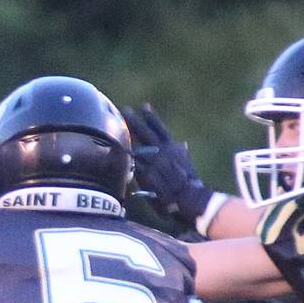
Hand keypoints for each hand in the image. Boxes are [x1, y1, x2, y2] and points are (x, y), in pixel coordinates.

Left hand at [122, 103, 215, 229]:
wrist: (188, 197)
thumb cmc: (189, 183)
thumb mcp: (187, 163)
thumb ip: (181, 153)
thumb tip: (183, 144)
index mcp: (173, 147)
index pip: (161, 128)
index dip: (152, 117)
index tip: (144, 106)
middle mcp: (163, 152)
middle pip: (146, 133)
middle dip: (135, 120)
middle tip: (125, 109)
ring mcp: (154, 163)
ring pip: (136, 146)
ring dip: (126, 137)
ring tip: (115, 127)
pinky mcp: (146, 174)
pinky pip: (132, 164)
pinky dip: (124, 157)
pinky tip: (114, 149)